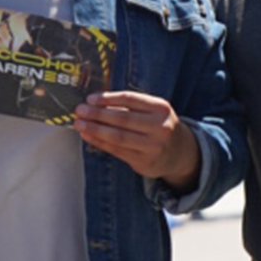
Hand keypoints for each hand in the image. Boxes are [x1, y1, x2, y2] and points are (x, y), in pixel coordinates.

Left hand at [73, 91, 198, 191]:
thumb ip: (131, 106)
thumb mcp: (153, 111)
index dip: (108, 98)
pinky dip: (99, 143)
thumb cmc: (159, 126)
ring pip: (118, 136)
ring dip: (95, 129)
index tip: (90, 99)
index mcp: (161, 108)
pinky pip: (117, 151)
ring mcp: (153, 146)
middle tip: (80, 110)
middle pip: (122, 118)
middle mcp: (159, 127)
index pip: (130, 99)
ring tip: (79, 124)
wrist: (180, 152)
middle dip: (97, 114)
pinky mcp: (144, 162)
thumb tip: (97, 102)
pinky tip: (88, 136)